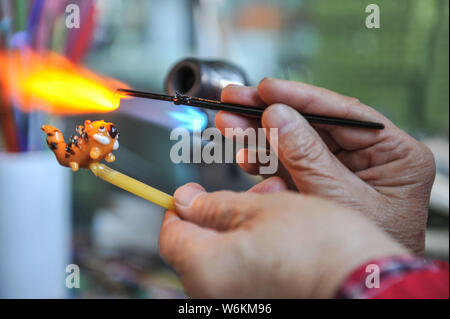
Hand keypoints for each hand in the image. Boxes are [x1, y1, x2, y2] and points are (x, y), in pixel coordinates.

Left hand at [159, 183, 407, 297]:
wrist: (367, 285)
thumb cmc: (319, 246)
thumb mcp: (261, 208)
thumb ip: (215, 206)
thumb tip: (184, 201)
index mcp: (205, 269)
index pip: (171, 234)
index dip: (181, 207)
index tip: (197, 191)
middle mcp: (212, 296)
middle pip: (197, 247)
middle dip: (220, 214)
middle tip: (248, 194)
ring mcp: (235, 305)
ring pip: (222, 259)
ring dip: (240, 228)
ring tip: (273, 205)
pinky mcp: (257, 306)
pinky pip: (241, 276)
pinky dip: (252, 252)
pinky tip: (279, 232)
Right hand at [215, 78, 435, 254]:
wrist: (358, 287)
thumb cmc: (366, 250)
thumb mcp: (339, 198)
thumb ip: (307, 155)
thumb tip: (278, 116)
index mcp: (394, 154)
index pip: (343, 113)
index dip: (300, 97)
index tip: (266, 88)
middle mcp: (369, 157)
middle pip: (313, 124)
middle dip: (270, 113)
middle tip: (237, 99)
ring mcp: (342, 170)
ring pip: (295, 143)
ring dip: (259, 135)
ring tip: (229, 124)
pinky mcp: (320, 184)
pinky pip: (290, 166)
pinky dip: (265, 161)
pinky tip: (245, 154)